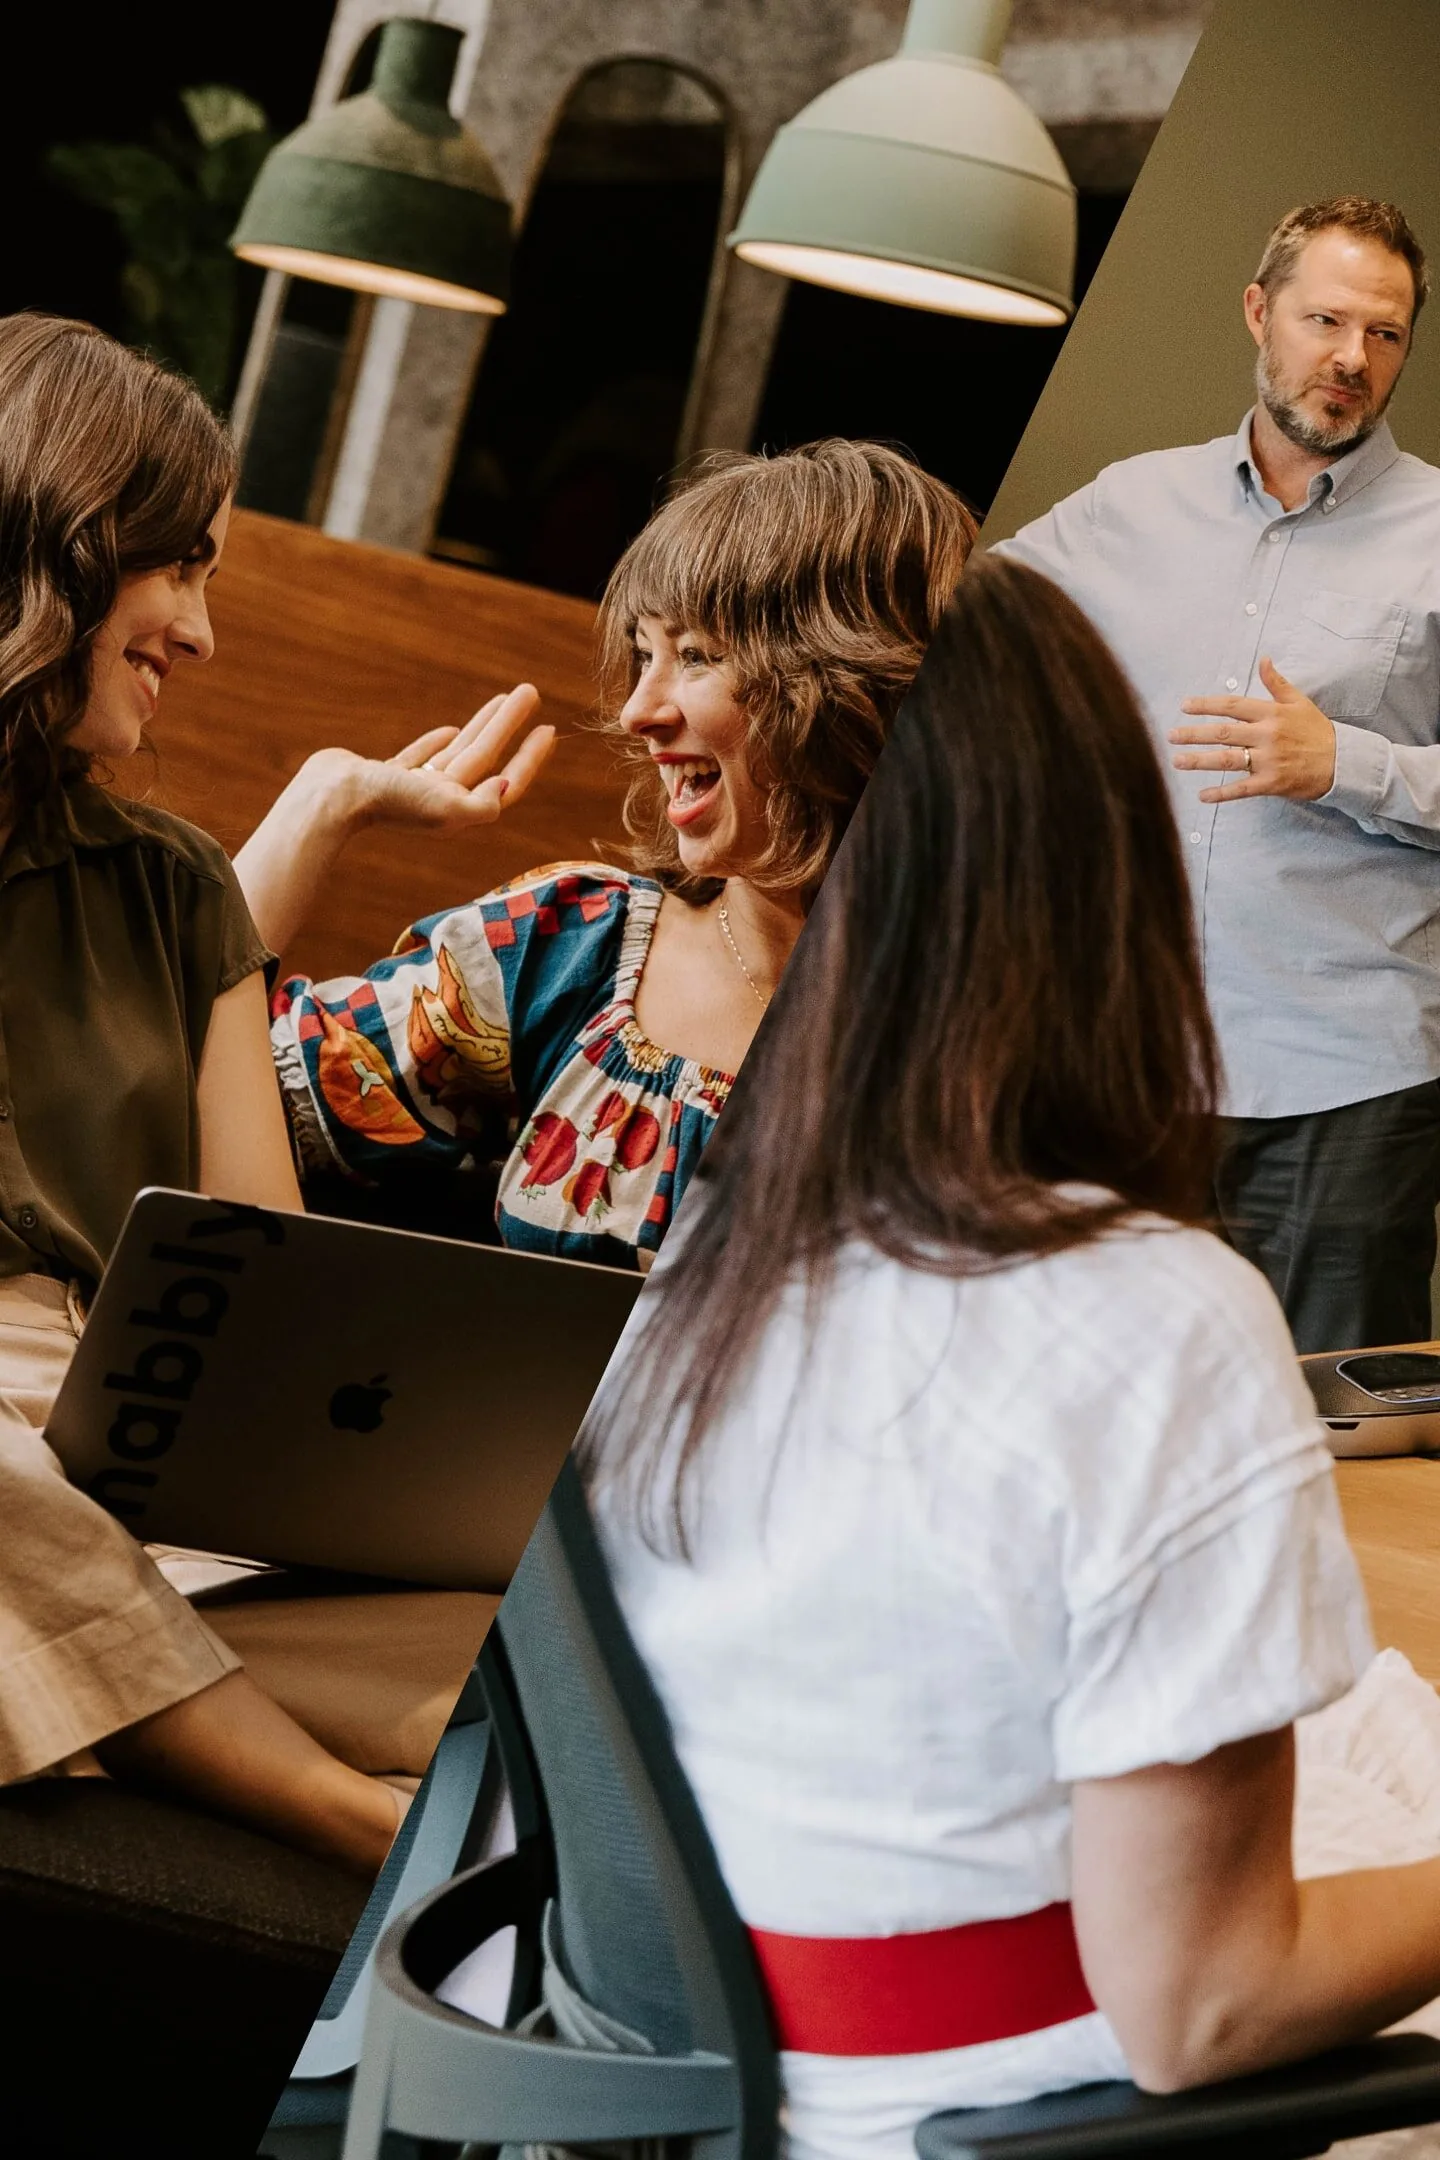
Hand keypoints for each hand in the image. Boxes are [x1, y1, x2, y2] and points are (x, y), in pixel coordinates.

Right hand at [308, 683, 556, 833]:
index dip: (529, 758)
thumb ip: (482, 804)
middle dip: (510, 725)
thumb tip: (507, 787)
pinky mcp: (387, 777)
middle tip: (530, 693)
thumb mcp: (445, 808)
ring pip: (458, 751)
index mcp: (458, 809)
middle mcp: (439, 800)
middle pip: (486, 756)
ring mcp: (412, 788)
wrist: (331, 798)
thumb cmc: (389, 804)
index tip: (548, 729)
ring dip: (482, 725)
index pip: (506, 780)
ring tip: (503, 699)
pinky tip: (453, 730)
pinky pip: (423, 757)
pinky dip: (439, 742)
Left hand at [1169, 657, 1336, 802]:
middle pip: (1224, 733)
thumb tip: (1263, 659)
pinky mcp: (1272, 783)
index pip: (1232, 706)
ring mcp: (1269, 760)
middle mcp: (1267, 735)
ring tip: (1177, 761)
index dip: (1207, 705)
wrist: (1343, 762)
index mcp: (1272, 713)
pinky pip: (1242, 789)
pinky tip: (1203, 796)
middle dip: (1194, 734)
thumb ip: (1277, 683)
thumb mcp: (1299, 702)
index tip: (1185, 706)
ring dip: (1200, 761)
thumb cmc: (1317, 731)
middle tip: (1171, 735)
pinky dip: (1222, 794)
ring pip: (1228, 759)